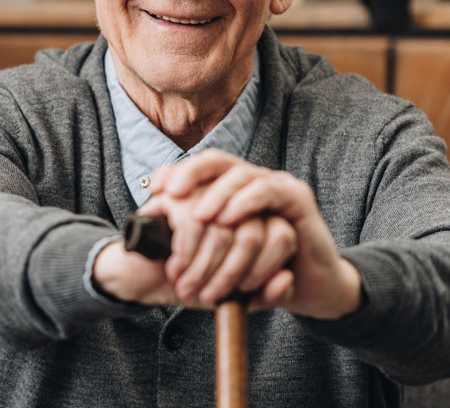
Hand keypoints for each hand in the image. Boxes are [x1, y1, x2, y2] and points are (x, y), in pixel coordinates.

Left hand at [149, 149, 363, 319]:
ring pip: (241, 175)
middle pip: (217, 161)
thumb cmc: (255, 272)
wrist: (306, 288)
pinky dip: (245, 202)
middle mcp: (252, 179)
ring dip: (217, 195)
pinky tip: (228, 219)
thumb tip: (143, 225)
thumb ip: (186, 239)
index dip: (176, 172)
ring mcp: (275, 184)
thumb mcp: (215, 258)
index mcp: (230, 187)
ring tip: (198, 216)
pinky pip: (268, 190)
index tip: (154, 189)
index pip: (200, 168)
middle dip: (191, 174)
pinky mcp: (297, 197)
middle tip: (170, 195)